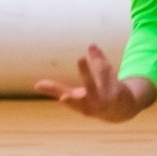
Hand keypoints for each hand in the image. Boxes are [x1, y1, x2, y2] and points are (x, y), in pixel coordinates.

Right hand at [34, 45, 154, 122]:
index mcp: (83, 107)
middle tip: (80, 58)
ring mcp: (110, 94)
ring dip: (97, 60)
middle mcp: (97, 102)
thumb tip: (36, 85)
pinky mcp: (119, 84)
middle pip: (92, 87)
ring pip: (103, 74)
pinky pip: (109, 69)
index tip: (63, 98)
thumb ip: (56, 91)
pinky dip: (101, 57)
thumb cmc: (91, 102)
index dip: (70, 102)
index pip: (75, 104)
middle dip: (86, 73)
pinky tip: (92, 47)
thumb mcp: (74, 99)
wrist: (120, 109)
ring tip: (90, 46)